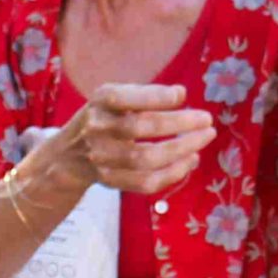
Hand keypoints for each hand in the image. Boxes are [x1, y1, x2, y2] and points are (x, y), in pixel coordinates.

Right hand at [56, 83, 218, 193]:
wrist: (70, 154)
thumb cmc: (107, 117)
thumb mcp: (116, 97)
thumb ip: (145, 95)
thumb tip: (181, 94)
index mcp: (100, 101)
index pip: (125, 99)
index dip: (155, 98)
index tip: (182, 96)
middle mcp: (97, 128)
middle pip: (139, 128)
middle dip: (178, 124)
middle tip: (207, 120)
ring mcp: (102, 158)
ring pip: (145, 159)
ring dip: (181, 150)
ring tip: (204, 138)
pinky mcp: (110, 181)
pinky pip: (145, 183)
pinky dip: (173, 173)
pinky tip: (190, 160)